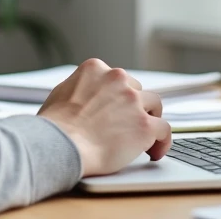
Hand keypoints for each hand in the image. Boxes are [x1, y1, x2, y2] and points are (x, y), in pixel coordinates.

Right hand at [37, 59, 171, 176]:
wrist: (61, 144)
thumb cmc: (56, 126)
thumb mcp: (61, 93)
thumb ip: (80, 89)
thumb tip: (83, 96)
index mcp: (95, 69)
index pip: (117, 78)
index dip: (118, 95)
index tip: (117, 108)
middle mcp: (117, 79)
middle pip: (136, 89)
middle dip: (133, 106)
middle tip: (127, 124)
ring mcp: (133, 101)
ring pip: (154, 105)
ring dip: (150, 118)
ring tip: (145, 136)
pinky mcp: (144, 125)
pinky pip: (164, 130)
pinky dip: (162, 141)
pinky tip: (155, 151)